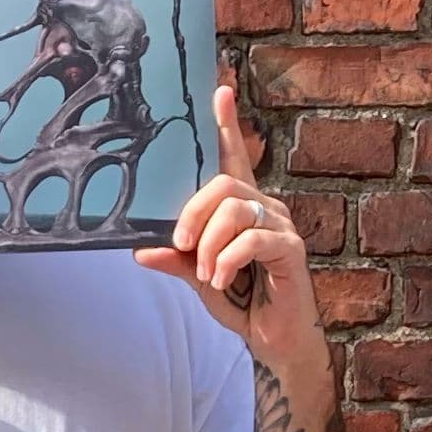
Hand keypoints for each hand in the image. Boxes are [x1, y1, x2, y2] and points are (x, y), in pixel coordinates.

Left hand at [137, 81, 312, 355]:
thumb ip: (176, 258)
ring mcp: (281, 225)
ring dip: (210, 244)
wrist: (274, 340)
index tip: (220, 92)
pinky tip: (221, 279)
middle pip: (223, 184)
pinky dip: (228, 260)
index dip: (227, 124)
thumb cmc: (241, 301)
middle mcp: (264, 206)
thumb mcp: (198, 276)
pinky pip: (252, 240)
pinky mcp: (291, 248)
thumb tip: (140, 248)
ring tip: (206, 273)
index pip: (234, 157)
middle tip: (181, 244)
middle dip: (193, 212)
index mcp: (241, 206)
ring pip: (236, 210)